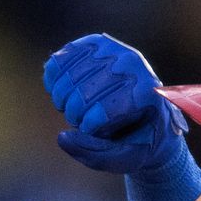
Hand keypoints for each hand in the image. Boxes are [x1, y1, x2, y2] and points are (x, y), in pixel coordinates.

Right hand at [44, 33, 190, 174]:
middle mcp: (132, 63)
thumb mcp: (123, 158)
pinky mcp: (94, 42)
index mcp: (147, 92)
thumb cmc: (137, 139)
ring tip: (79, 107)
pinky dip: (53, 83)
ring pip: (66, 80)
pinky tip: (65, 92)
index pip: (103, 112)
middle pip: (80, 96)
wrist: (146, 111)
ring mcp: (113, 49)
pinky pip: (58, 62)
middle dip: (75, 117)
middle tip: (87, 120)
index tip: (102, 132)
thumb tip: (62, 137)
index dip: (91, 129)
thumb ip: (93, 154)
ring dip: (63, 102)